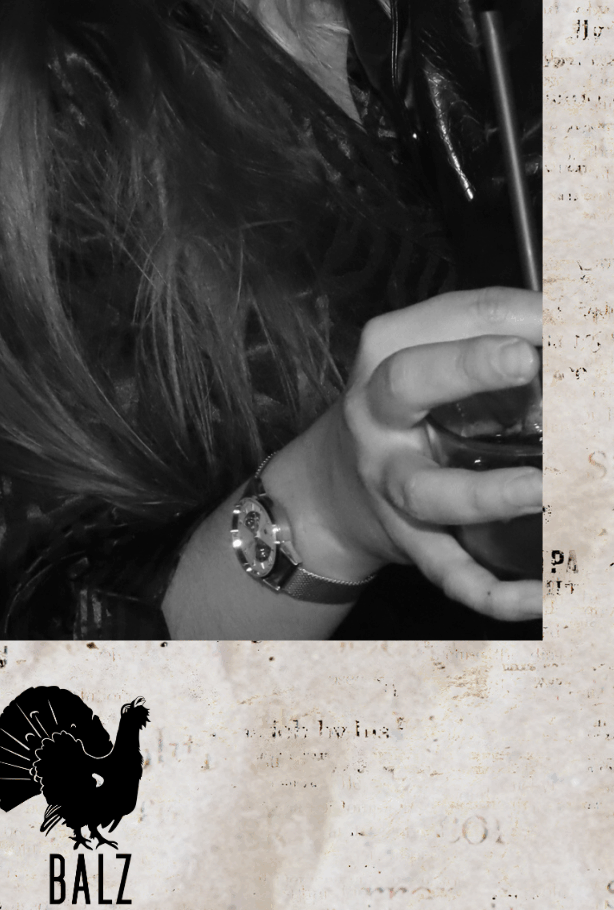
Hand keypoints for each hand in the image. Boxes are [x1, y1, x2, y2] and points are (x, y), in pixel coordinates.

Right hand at [280, 286, 541, 620]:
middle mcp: (378, 416)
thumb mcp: (430, 358)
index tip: (568, 316)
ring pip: (428, 492)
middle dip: (467, 367)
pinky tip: (541, 596)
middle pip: (408, 383)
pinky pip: (448, 571)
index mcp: (388, 353)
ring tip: (543, 489)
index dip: (518, 313)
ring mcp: (388, 482)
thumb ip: (493, 341)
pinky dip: (493, 591)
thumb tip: (577, 335)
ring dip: (487, 493)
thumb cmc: (404, 412)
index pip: (452, 316)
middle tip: (526, 359)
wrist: (331, 491)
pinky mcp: (406, 542)